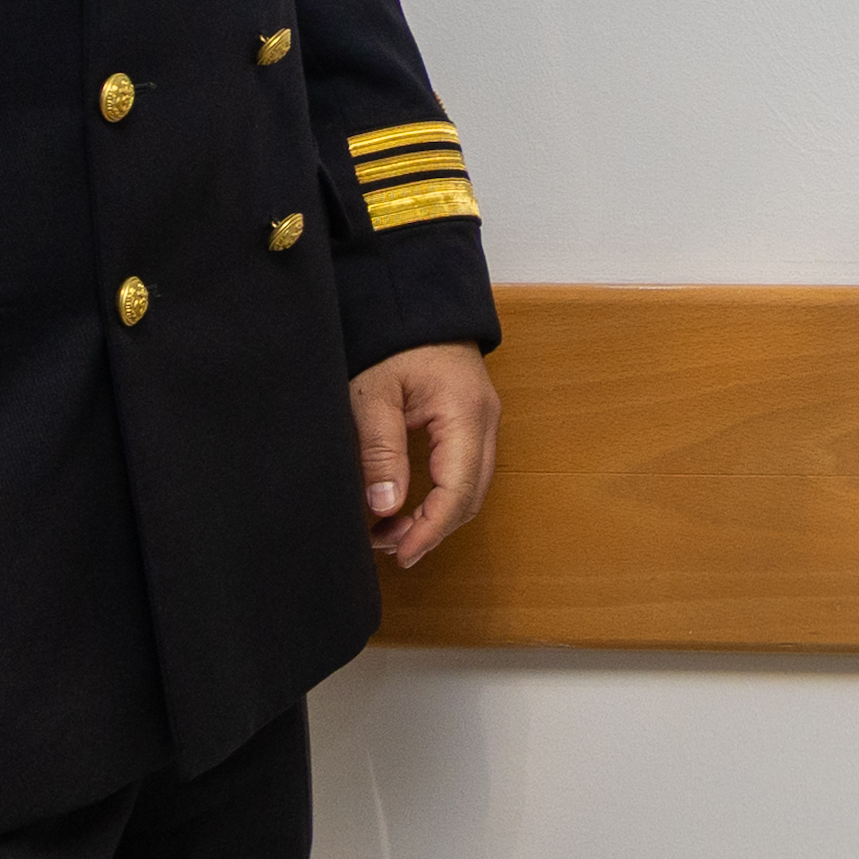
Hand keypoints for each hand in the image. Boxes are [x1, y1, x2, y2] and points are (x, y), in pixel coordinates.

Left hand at [352, 339, 500, 567]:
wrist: (414, 303)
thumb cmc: (393, 342)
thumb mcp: (373, 395)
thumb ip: (380, 451)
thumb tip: (386, 507)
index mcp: (464, 414)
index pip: (457, 490)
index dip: (430, 530)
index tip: (400, 554)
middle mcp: (485, 421)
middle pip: (471, 496)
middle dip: (431, 529)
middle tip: (386, 548)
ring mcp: (484, 421)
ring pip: (471, 487)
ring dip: (435, 516)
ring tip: (389, 531)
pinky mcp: (474, 421)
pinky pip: (466, 471)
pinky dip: (441, 496)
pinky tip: (407, 504)